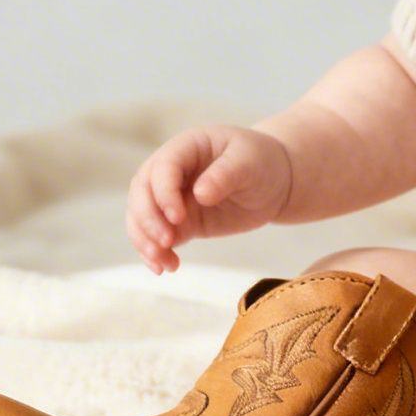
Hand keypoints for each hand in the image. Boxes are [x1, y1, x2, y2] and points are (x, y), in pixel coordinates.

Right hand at [126, 125, 292, 273]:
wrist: (274, 182)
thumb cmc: (261, 162)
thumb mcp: (249, 162)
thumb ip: (225, 174)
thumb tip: (200, 195)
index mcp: (186, 147)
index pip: (163, 168)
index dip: (164, 193)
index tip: (179, 217)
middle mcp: (171, 171)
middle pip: (142, 192)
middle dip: (148, 219)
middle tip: (166, 243)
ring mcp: (172, 197)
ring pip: (141, 217)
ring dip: (145, 241)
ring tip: (163, 264)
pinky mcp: (180, 222)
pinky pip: (156, 236)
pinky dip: (154, 252)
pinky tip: (163, 268)